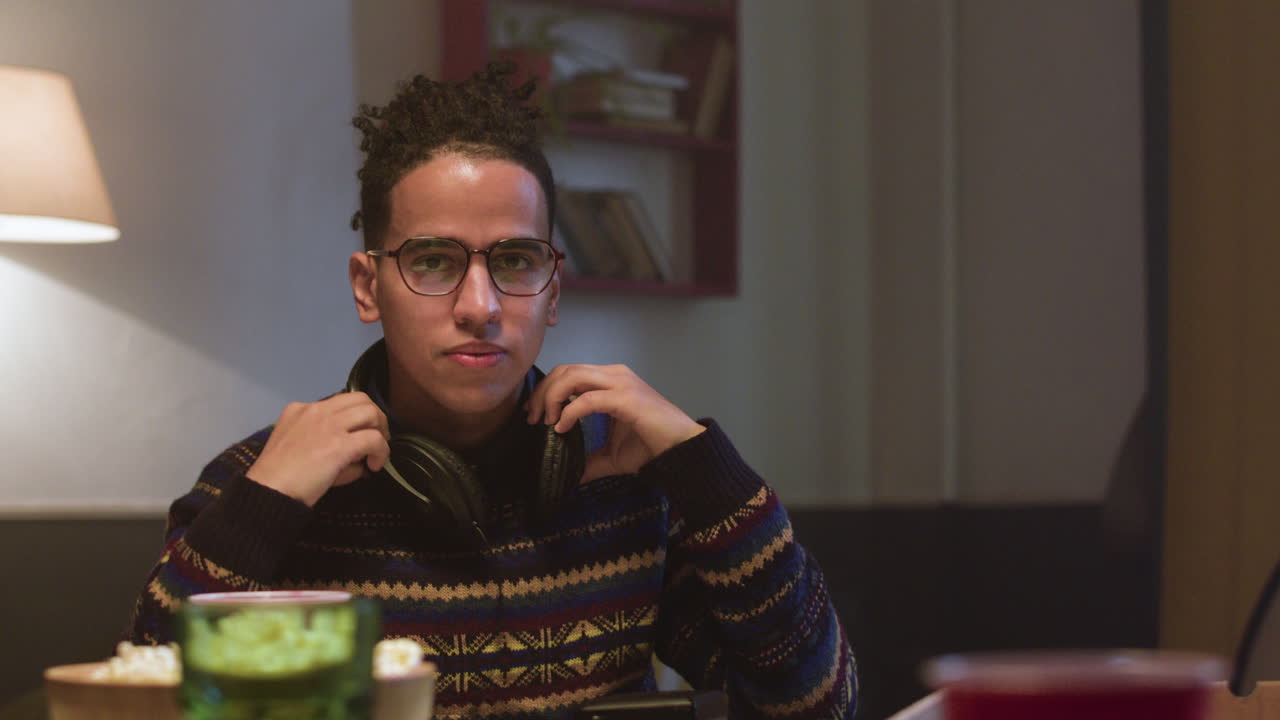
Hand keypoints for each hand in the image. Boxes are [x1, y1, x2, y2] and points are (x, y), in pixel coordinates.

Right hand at [245, 392, 390, 506]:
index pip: (340, 402)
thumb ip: (324, 442)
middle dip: (375, 418)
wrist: (268, 491)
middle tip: (376, 440)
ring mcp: (328, 425)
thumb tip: (356, 456)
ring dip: (381, 432)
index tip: (359, 435)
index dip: (355, 418)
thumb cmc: (279, 477)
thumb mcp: (297, 448)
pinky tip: (374, 466)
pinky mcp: (339, 444)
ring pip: (371, 412)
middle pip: (361, 399)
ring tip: (377, 453)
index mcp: (300, 409)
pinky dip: (381, 451)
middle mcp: (316, 410)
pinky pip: (374, 439)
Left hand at [526, 364, 705, 484]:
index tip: (534, 415)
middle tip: (532, 418)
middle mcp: (614, 375)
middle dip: (543, 392)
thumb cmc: (650, 447)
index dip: (546, 390)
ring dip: (551, 398)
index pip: (568, 372)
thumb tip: (568, 476)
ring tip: (545, 421)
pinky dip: (569, 412)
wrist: (681, 450)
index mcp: (610, 380)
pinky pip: (587, 399)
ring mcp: (621, 383)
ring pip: (572, 377)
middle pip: (565, 370)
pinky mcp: (626, 397)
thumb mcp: (611, 456)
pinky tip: (561, 428)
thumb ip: (588, 459)